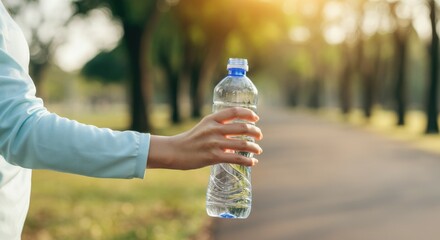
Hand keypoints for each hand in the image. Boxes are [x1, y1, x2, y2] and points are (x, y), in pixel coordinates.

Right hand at [147, 107, 262, 169]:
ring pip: (242, 143)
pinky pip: (236, 158)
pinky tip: (253, 162)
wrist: (175, 151)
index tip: (256, 118)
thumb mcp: (204, 127)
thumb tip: (237, 135)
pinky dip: (247, 161)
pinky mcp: (213, 156)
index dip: (248, 114)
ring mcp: (214, 143)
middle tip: (259, 136)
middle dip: (255, 132)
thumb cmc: (191, 139)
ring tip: (258, 150)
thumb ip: (219, 127)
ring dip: (254, 147)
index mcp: (212, 119)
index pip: (234, 111)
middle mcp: (214, 129)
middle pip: (242, 127)